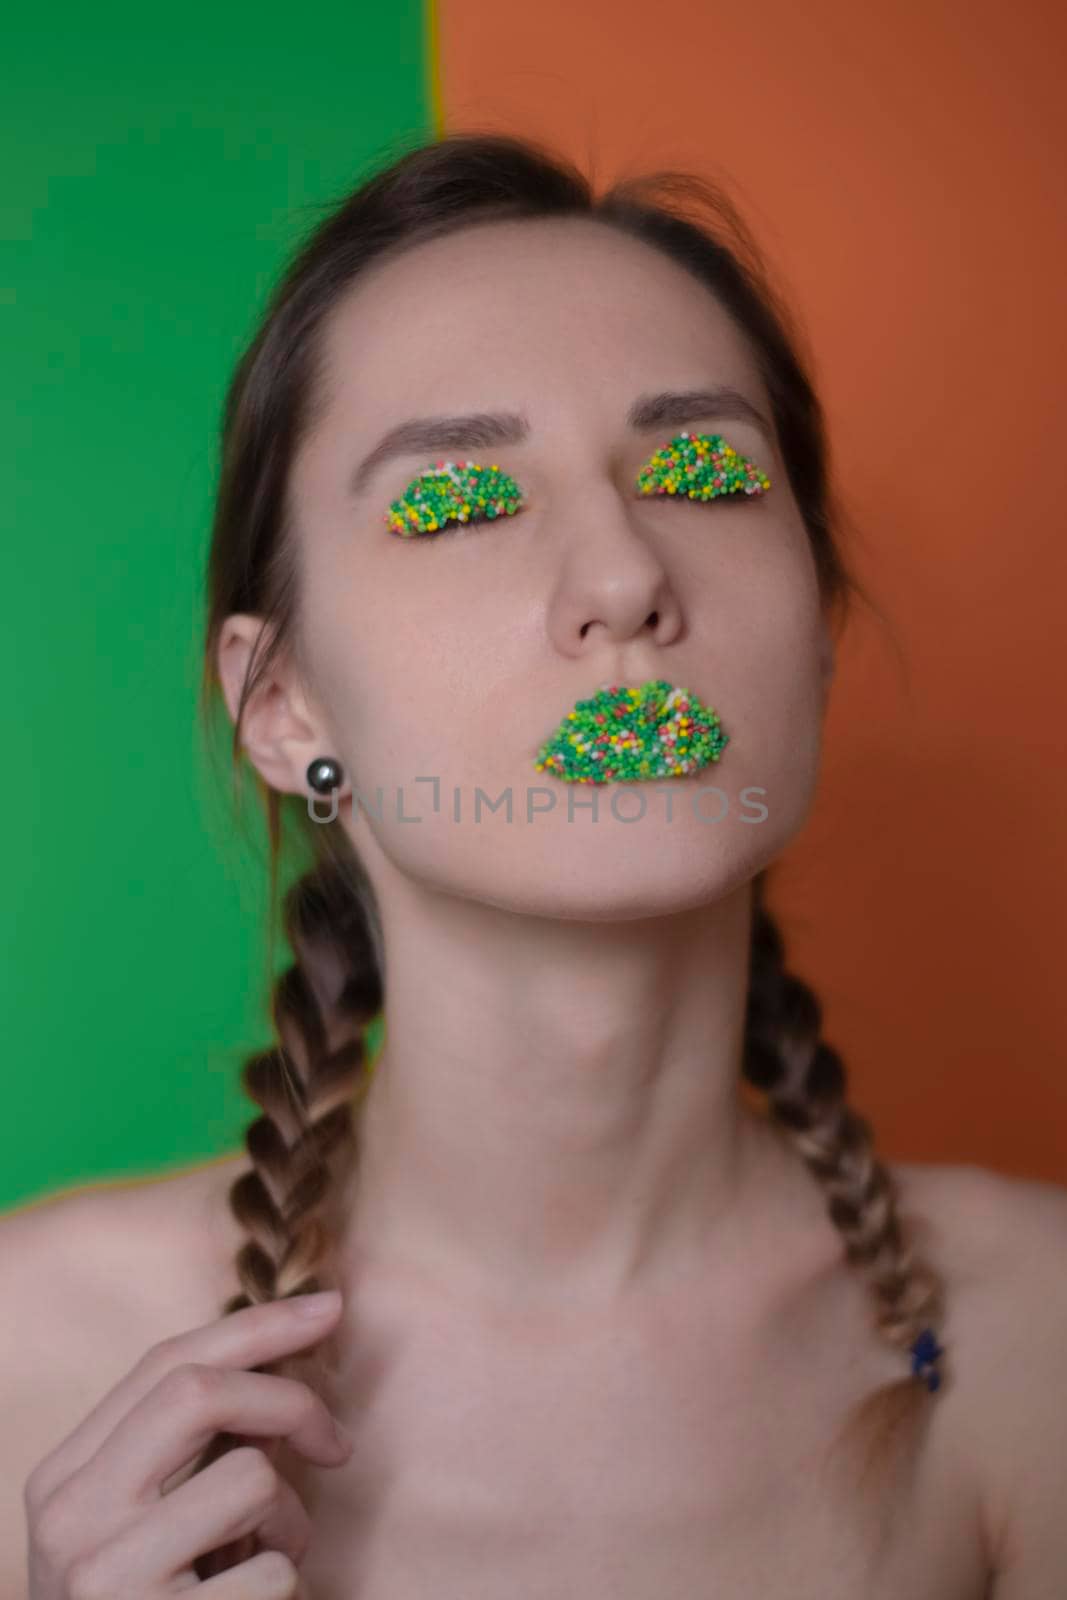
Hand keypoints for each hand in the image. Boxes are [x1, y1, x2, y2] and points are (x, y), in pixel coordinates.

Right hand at [24, 1289, 351, 1596]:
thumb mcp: (144, 1514)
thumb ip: (189, 1440)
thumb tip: (289, 1348)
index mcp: (65, 1475)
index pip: (166, 1361)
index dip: (257, 1324)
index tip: (330, 1306)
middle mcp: (73, 1518)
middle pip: (198, 1394)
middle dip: (287, 1399)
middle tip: (337, 1443)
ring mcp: (108, 1579)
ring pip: (250, 1481)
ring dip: (289, 1522)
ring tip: (261, 1565)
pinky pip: (273, 1574)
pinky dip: (285, 1587)